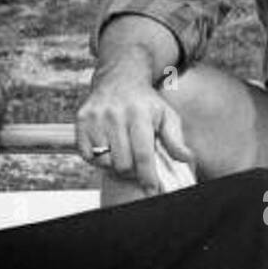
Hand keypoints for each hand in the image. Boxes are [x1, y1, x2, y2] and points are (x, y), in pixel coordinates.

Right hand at [76, 64, 193, 194]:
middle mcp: (114, 114)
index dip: (147, 177)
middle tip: (137, 162)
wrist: (119, 78)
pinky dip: (98, 158)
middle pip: (122, 163)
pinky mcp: (81, 120)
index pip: (142, 155)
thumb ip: (175, 139)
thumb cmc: (145, 102)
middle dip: (132, 169)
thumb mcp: (166, 115)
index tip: (152, 189)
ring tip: (122, 151)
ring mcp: (95, 117)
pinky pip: (87, 155)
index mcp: (139, 114)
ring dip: (115, 163)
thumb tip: (186, 158)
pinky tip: (108, 147)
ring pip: (104, 162)